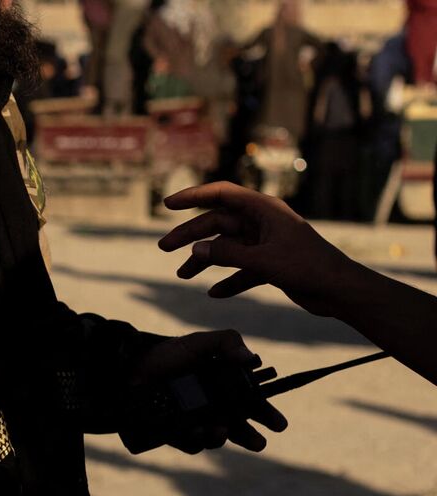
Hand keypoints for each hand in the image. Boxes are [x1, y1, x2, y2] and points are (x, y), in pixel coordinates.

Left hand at [131, 329, 287, 451]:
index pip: (254, 405)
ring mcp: (195, 423)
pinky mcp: (176, 434)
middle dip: (252, 438)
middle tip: (258, 442)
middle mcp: (214, 409)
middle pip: (240, 429)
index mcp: (226, 389)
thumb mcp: (198, 343)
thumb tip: (251, 358)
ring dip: (221, 437)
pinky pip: (191, 444)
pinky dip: (196, 440)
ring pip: (217, 439)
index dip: (268, 415)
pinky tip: (195, 430)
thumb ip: (227, 343)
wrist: (130, 367)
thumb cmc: (167, 355)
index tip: (278, 424)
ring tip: (220, 430)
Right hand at [158, 182, 362, 318]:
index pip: (221, 194)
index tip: (167, 205)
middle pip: (218, 223)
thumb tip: (195, 251)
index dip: (193, 196)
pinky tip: (214, 293)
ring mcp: (266, 243)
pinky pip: (241, 268)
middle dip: (191, 235)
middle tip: (163, 247)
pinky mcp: (272, 263)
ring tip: (182, 276)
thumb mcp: (263, 261)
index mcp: (264, 210)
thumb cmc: (308, 268)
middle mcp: (263, 223)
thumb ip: (227, 255)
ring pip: (227, 247)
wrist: (340, 291)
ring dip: (205, 261)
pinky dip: (228, 279)